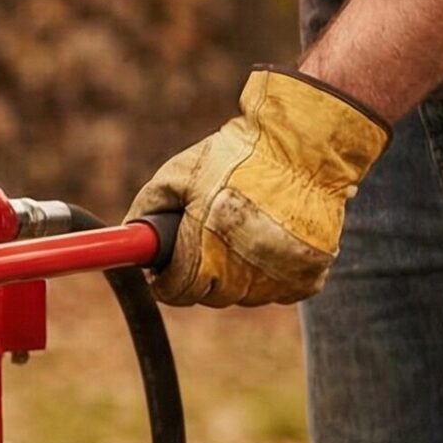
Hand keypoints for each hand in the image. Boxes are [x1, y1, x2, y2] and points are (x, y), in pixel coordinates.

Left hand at [127, 67, 389, 307]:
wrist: (304, 146)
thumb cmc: (236, 156)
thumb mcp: (178, 173)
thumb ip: (148, 208)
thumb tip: (131, 239)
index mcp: (207, 243)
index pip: (178, 290)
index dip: (165, 282)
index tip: (163, 271)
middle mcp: (245, 267)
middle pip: (212, 296)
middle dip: (200, 277)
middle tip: (202, 246)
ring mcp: (282, 274)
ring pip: (247, 296)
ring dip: (237, 278)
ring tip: (238, 237)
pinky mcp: (311, 273)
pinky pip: (282, 292)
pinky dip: (272, 277)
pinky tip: (268, 243)